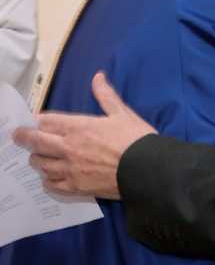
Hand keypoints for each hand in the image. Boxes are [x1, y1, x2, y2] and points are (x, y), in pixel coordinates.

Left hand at [13, 72, 156, 199]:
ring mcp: (71, 169)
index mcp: (79, 127)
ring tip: (36, 157)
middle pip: (37, 143)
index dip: (38, 120)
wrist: (146, 170)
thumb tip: (98, 77)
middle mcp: (69, 148)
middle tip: (17, 136)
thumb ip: (105, 95)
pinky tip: (49, 178)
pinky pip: (53, 185)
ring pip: (42, 164)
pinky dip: (48, 180)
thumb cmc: (136, 140)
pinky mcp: (77, 187)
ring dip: (36, 159)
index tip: (34, 120)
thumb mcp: (122, 113)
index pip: (47, 122)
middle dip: (24, 138)